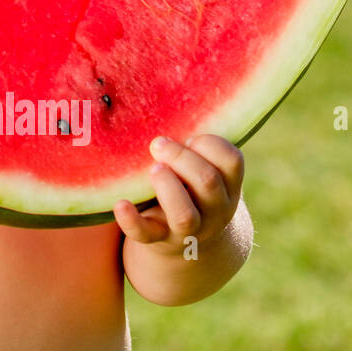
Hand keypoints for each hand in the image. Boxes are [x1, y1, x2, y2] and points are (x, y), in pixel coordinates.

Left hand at [113, 134, 244, 254]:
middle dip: (181, 158)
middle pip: (207, 182)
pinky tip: (120, 204)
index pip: (232, 161)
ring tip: (153, 168)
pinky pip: (145, 235)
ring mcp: (189, 230)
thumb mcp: (203, 171)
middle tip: (158, 144)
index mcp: (228, 186)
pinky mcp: (160, 240)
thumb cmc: (192, 189)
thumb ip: (192, 148)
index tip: (189, 138)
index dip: (210, 143)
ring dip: (167, 187)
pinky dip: (131, 220)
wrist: (191, 244)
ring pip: (184, 214)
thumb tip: (157, 106)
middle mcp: (215, 210)